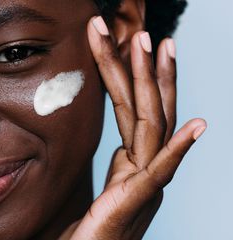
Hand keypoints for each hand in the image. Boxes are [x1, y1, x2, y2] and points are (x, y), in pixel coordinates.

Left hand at [59, 16, 206, 239]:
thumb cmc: (97, 226)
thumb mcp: (108, 183)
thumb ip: (120, 163)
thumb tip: (122, 146)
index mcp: (136, 161)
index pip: (135, 110)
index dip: (133, 77)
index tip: (132, 46)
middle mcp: (145, 166)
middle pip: (147, 108)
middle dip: (145, 68)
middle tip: (145, 33)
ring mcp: (145, 181)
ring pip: (151, 125)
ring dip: (156, 85)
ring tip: (156, 47)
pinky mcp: (138, 201)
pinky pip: (161, 171)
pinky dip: (178, 149)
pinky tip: (197, 127)